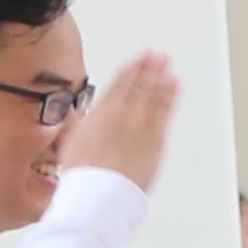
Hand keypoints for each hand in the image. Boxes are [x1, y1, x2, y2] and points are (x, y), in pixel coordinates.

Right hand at [56, 48, 181, 191]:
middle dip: (150, 66)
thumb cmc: (84, 172)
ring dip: (162, 75)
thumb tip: (80, 115)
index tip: (139, 56)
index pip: (121, 81)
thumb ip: (81, 122)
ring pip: (156, 92)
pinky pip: (166, 110)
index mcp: (103, 110)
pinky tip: (175, 85)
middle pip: (141, 83)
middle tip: (157, 55)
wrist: (99, 191)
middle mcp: (125, 113)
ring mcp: (142, 125)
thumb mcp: (72, 139)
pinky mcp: (156, 139)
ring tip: (168, 64)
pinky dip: (172, 94)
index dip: (133, 66)